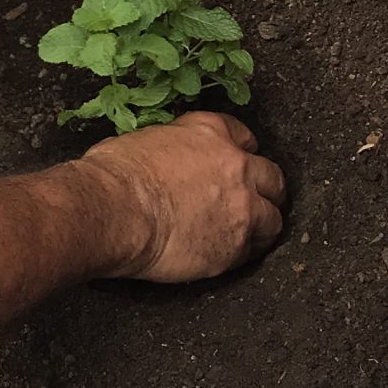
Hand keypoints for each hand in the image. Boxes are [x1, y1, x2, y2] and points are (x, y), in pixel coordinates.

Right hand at [80, 112, 285, 281]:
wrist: (114, 211)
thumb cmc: (115, 175)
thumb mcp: (146, 139)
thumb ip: (173, 147)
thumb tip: (166, 160)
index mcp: (212, 132)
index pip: (244, 137)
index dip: (239, 153)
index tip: (234, 165)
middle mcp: (236, 166)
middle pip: (271, 177)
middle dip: (265, 190)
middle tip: (252, 202)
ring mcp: (241, 207)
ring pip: (272, 218)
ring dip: (262, 224)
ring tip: (249, 234)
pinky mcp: (234, 247)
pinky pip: (251, 252)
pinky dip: (243, 253)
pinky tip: (228, 255)